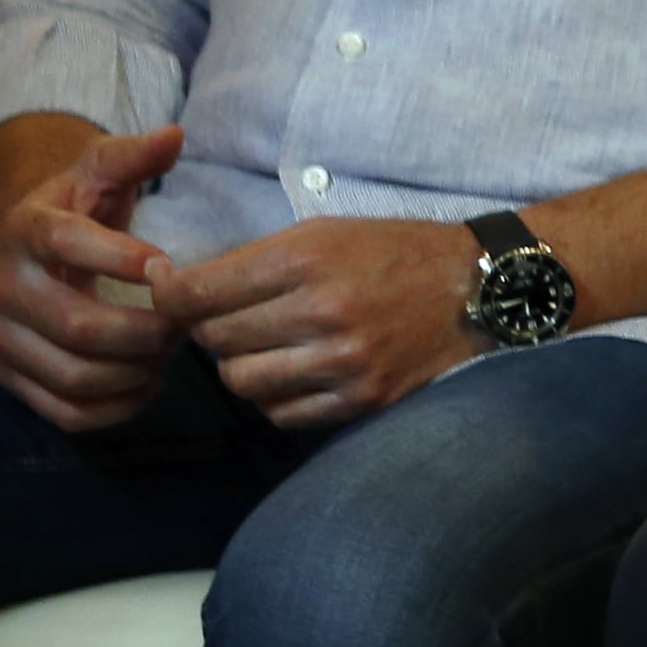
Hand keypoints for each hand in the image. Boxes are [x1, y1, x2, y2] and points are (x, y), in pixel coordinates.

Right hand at [0, 118, 183, 432]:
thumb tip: (174, 136)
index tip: (169, 268)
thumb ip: (134, 155)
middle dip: (146, 332)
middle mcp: (3, 287)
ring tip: (170, 354)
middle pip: (78, 326)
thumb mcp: (101, 170)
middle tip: (186, 325)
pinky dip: (112, 408)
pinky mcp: (7, 375)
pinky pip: (61, 410)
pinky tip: (146, 386)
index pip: (69, 245)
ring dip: (135, 372)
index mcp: (27, 231)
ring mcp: (0, 337)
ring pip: (73, 375)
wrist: (28, 247)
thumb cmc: (78, 206)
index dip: (122, 259)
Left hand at [154, 218, 481, 432]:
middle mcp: (322, 312)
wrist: (480, 287)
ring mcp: (343, 362)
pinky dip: (277, 395)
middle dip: (210, 327)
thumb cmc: (396, 251)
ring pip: (241, 382)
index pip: (199, 292)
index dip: (168, 293)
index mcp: (309, 259)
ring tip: (265, 346)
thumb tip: (176, 285)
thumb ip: (254, 260)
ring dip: (241, 365)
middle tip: (231, 315)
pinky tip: (296, 370)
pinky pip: (281, 413)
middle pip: (214, 339)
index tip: (166, 288)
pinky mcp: (361, 398)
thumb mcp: (326, 233)